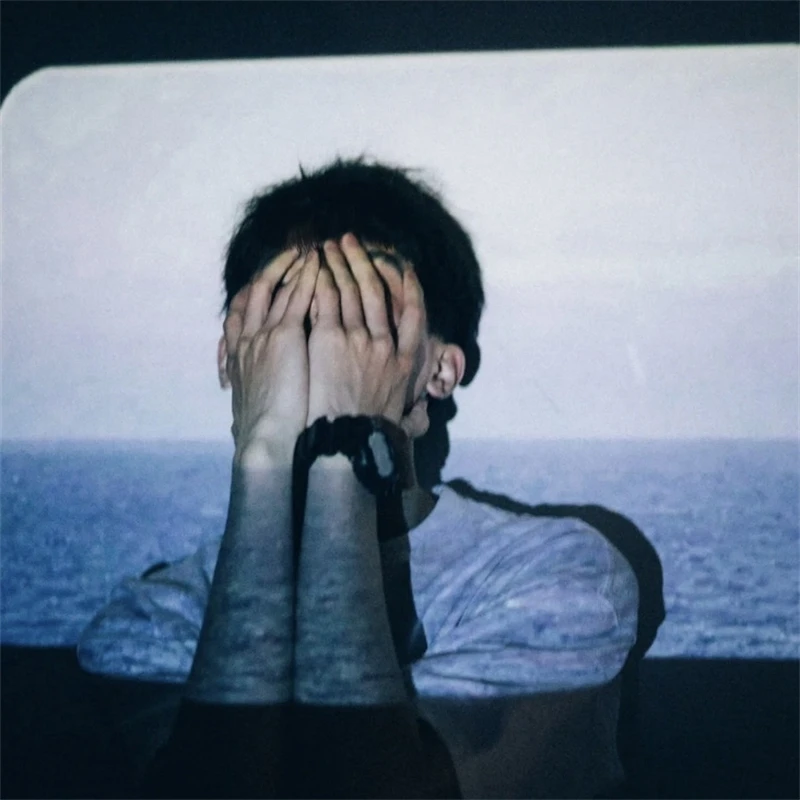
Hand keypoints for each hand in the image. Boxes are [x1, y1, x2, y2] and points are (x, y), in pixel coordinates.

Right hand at [224, 249, 318, 466]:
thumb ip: (256, 396)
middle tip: (292, 253)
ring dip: (292, 267)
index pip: (241, 312)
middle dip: (274, 270)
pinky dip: (306, 278)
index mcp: (237, 356)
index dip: (257, 293)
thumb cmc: (264, 434)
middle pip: (256, 291)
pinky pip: (296, 297)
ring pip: (276, 288)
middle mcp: (246, 339)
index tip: (270, 279)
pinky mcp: (284, 336)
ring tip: (310, 251)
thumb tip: (247, 408)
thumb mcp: (253, 408)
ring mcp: (263, 334)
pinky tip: (320, 266)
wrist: (266, 440)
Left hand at [306, 235, 424, 427]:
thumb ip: (406, 401)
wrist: (346, 440)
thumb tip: (419, 416)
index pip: (415, 314)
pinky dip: (319, 281)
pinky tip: (312, 268)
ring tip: (327, 247)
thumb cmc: (371, 434)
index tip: (405, 268)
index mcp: (406, 360)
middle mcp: (386, 343)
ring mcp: (358, 338)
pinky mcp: (330, 339)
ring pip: (350, 291)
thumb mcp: (401, 414)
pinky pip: (325, 301)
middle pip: (377, 293)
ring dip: (338, 265)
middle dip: (363, 262)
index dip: (410, 287)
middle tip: (350, 241)